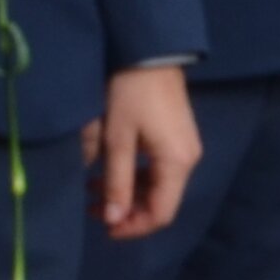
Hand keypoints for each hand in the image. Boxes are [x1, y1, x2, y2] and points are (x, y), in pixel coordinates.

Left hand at [91, 63, 199, 236]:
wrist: (149, 51)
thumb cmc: (130, 93)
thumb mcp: (118, 139)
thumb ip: (116, 182)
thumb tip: (113, 220)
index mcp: (177, 164)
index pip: (161, 213)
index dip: (133, 227)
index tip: (104, 229)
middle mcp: (188, 160)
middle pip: (161, 201)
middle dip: (126, 210)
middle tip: (91, 208)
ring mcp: (185, 147)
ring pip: (158, 185)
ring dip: (128, 193)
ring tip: (92, 190)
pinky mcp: (177, 136)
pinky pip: (159, 168)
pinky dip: (135, 176)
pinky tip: (109, 171)